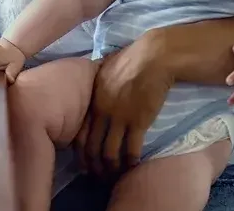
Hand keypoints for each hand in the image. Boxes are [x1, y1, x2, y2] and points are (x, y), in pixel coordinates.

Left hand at [74, 34, 171, 175]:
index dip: (81, 152)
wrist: (153, 57)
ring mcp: (120, 118)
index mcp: (93, 100)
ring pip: (109, 152)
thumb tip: (94, 87)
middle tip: (97, 176)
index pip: (80, 133)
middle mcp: (102, 112)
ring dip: (111, 168)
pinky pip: (131, 149)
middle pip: (92, 147)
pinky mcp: (139, 122)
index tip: (84, 163)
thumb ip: (97, 84)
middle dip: (93, 165)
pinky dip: (130, 161)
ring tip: (114, 175)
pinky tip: (132, 167)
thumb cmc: (130, 59)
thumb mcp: (104, 70)